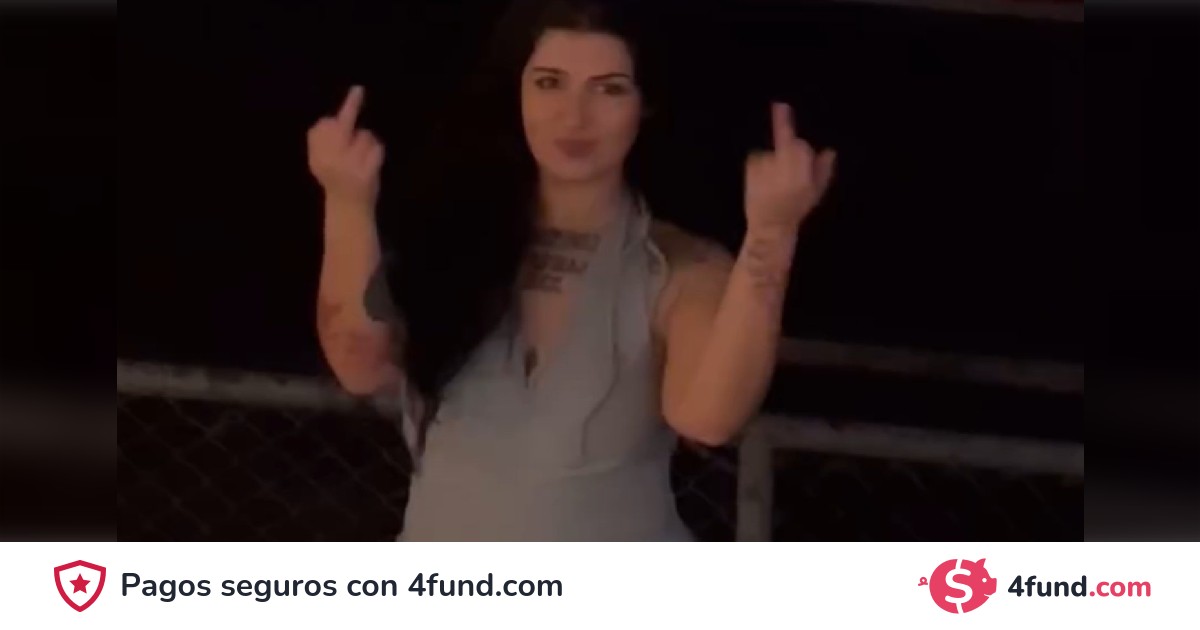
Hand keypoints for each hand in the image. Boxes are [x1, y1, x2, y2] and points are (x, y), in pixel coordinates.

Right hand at [307, 85, 384, 207]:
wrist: (348, 210)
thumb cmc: (336, 183)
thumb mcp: (320, 163)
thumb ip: (321, 143)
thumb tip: (327, 121)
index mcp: (318, 157)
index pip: (321, 127)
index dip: (331, 121)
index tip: (335, 114)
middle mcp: (331, 160)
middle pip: (344, 125)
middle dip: (352, 106)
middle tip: (358, 89)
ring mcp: (350, 166)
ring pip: (365, 136)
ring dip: (368, 142)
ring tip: (364, 158)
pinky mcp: (367, 172)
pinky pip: (377, 149)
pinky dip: (378, 153)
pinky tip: (373, 163)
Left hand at [744, 102, 835, 232]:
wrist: (769, 226)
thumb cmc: (796, 209)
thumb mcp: (816, 192)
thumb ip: (823, 170)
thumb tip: (830, 151)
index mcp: (799, 171)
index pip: (799, 145)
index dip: (791, 131)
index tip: (780, 104)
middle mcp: (780, 165)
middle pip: (789, 145)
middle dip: (792, 153)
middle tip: (790, 174)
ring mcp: (763, 166)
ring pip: (773, 154)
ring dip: (775, 162)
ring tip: (774, 183)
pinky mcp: (750, 168)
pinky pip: (759, 159)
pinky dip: (761, 167)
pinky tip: (763, 182)